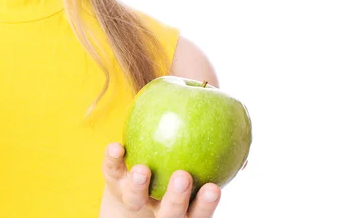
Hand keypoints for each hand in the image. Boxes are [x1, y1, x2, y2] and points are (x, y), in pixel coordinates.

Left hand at [100, 142, 221, 216]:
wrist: (131, 186)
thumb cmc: (176, 171)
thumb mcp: (198, 169)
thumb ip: (218, 162)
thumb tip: (246, 157)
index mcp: (182, 211)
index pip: (197, 214)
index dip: (205, 205)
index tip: (214, 188)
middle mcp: (158, 210)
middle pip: (169, 213)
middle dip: (176, 198)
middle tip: (182, 176)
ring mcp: (134, 200)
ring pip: (135, 200)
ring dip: (138, 185)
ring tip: (142, 170)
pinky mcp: (114, 185)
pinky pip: (111, 172)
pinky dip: (112, 160)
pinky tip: (116, 146)